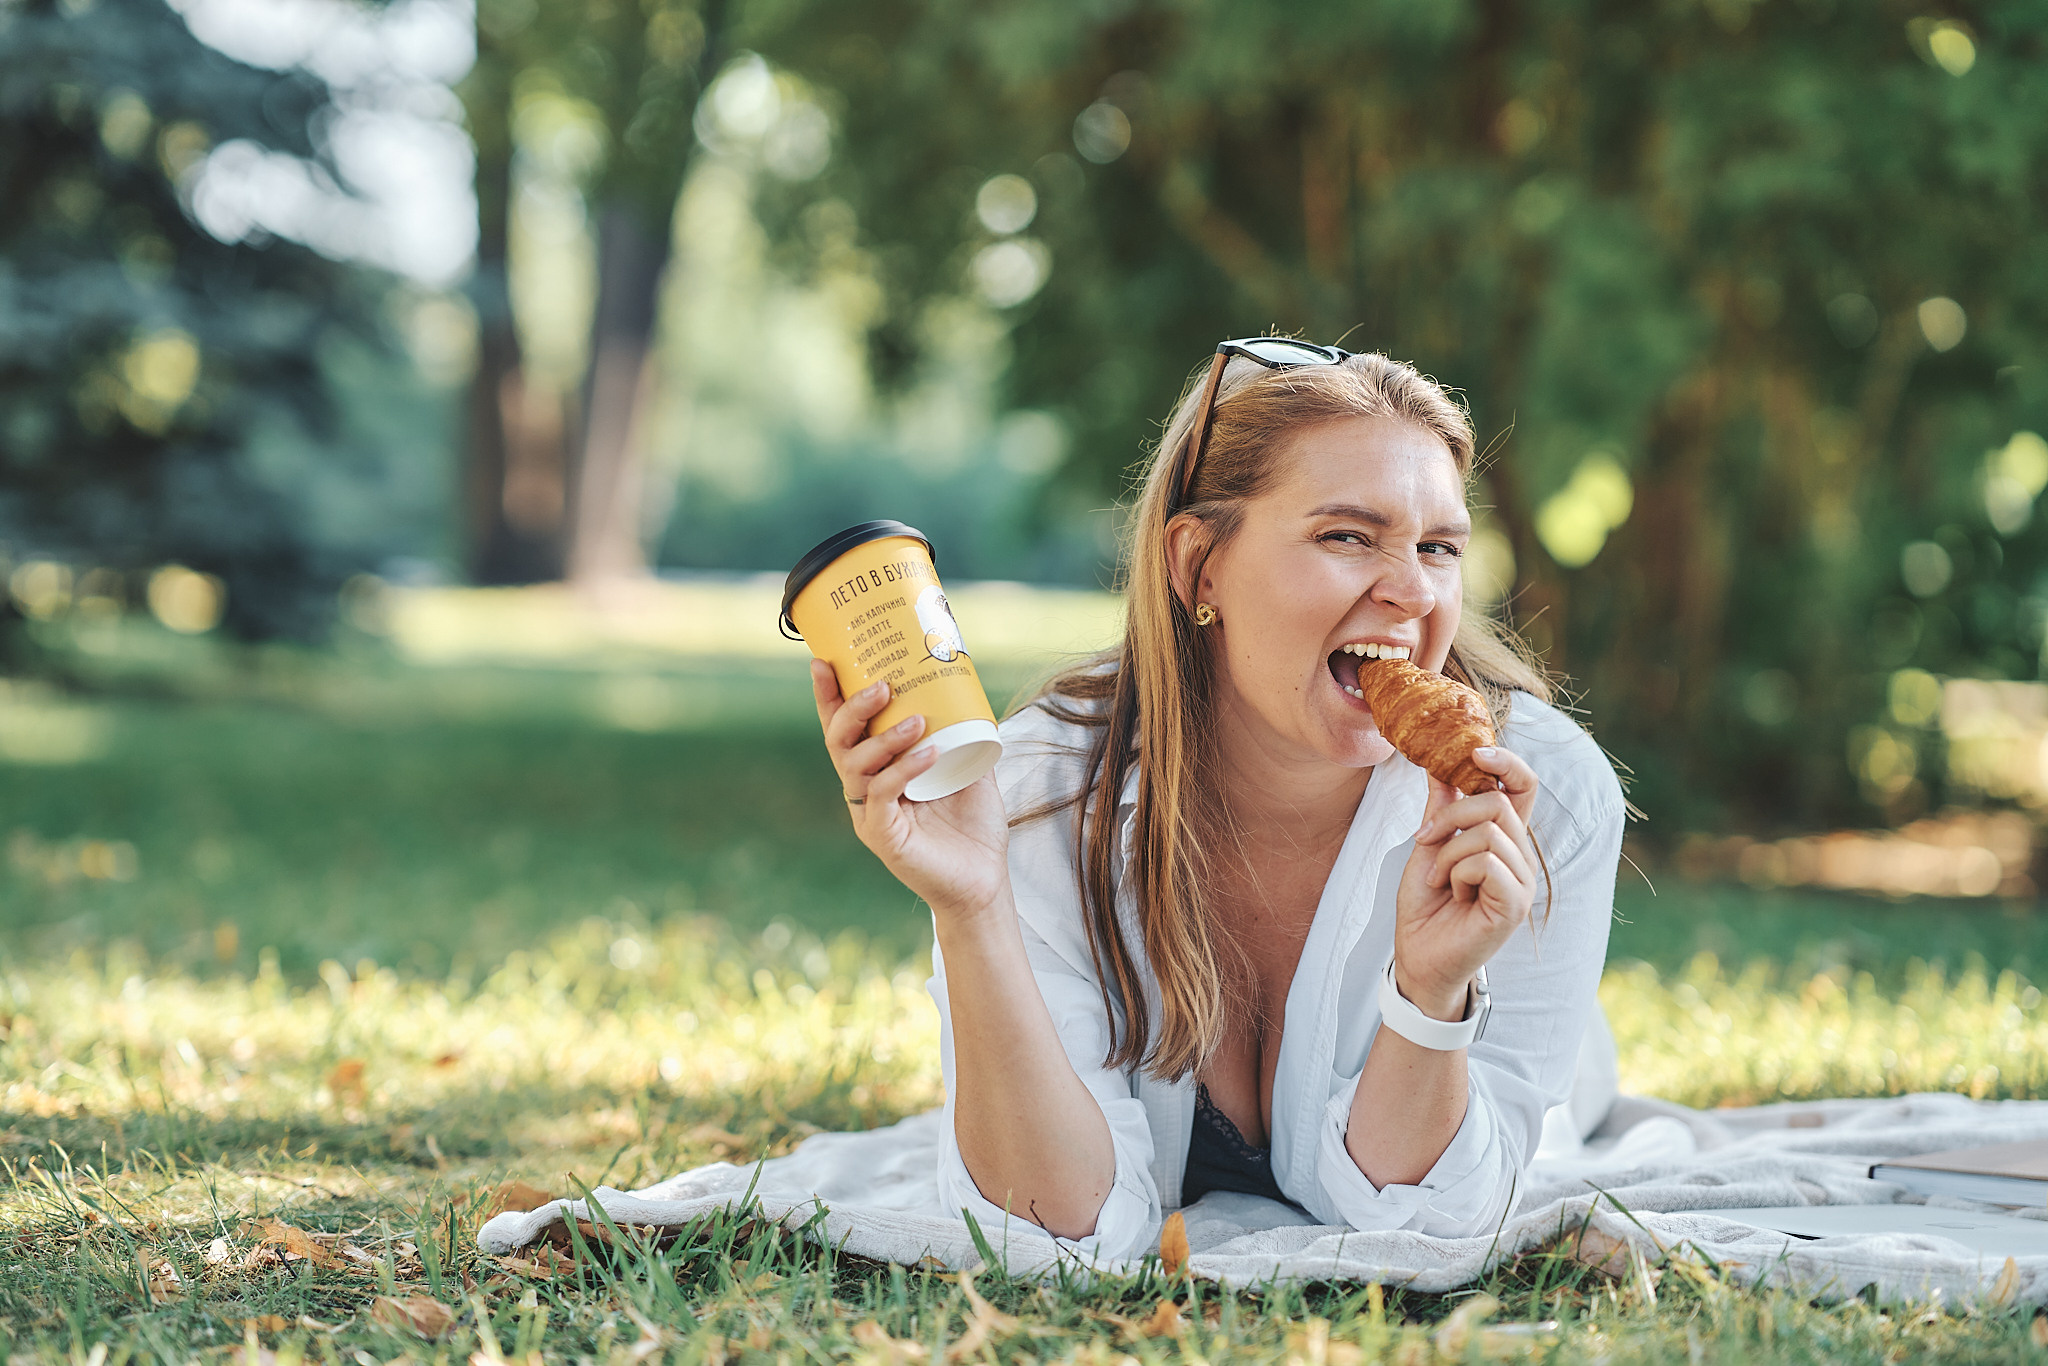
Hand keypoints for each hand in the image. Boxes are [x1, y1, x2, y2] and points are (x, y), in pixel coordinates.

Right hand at [812, 659, 1010, 919]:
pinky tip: (928, 753)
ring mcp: (870, 815)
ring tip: (917, 721)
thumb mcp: (971, 768)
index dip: (830, 697)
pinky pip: (881, 795)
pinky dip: (902, 769)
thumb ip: (963, 733)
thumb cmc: (973, 827)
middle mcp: (865, 790)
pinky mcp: (883, 837)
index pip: (846, 729)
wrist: (984, 881)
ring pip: (855, 766)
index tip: (824, 661)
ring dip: (883, 738)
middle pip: (839, 742)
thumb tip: (969, 688)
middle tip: (882, 686)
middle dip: (852, 709)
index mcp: (878, 771)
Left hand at [1391, 747, 1539, 1018]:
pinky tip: (1455, 895)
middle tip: (1425, 840)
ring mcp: (1522, 880)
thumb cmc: (1425, 906)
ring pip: (1486, 832)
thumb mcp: (1428, 846)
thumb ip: (1442, 808)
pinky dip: (1457, 873)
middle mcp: (1520, 856)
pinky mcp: (1515, 903)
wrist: (1417, 956)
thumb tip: (1442, 764)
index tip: (1474, 753)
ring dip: (1447, 853)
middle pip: (1497, 802)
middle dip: (1451, 814)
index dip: (1506, 763)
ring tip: (1442, 880)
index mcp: (1503, 839)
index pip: (1523, 787)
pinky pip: (1485, 862)